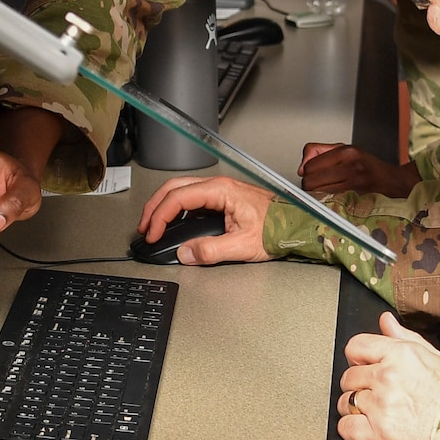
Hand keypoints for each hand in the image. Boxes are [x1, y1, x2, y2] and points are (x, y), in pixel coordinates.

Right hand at [137, 175, 274, 264]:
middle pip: (174, 188)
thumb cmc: (276, 229)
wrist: (295, 225)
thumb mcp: (242, 246)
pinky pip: (192, 199)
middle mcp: (219, 186)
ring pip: (181, 191)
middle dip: (154, 207)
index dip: (159, 216)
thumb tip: (185, 253)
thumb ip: (211, 251)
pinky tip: (173, 224)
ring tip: (154, 226)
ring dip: (164, 207)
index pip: (178, 198)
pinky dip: (176, 210)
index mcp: (221, 191)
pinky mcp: (222, 199)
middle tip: (144, 228)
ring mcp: (220, 191)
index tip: (152, 234)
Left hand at [299, 143, 422, 196]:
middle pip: (310, 181)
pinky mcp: (357, 200)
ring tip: (327, 194)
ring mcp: (355, 185)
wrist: (396, 183)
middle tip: (320, 186)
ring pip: (317, 195)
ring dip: (317, 197)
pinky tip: (334, 202)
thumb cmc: (370, 168)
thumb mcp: (347, 150)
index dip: (307, 173)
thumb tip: (300, 167)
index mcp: (347, 152)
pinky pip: (329, 205)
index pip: (309, 166)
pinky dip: (327, 205)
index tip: (315, 176)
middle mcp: (351, 166)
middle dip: (310, 186)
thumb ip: (319, 152)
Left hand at [335, 312, 439, 439]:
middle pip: (349, 376)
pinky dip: (352, 430)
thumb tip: (386, 321)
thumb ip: (405, 339)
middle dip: (359, 386)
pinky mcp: (377, 435)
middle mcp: (387, 377)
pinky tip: (369, 431)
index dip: (358, 358)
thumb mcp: (438, 359)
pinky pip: (346, 427)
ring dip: (355, 409)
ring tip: (376, 415)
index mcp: (401, 355)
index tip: (363, 366)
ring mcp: (380, 407)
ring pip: (345, 402)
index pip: (356, 346)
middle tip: (375, 395)